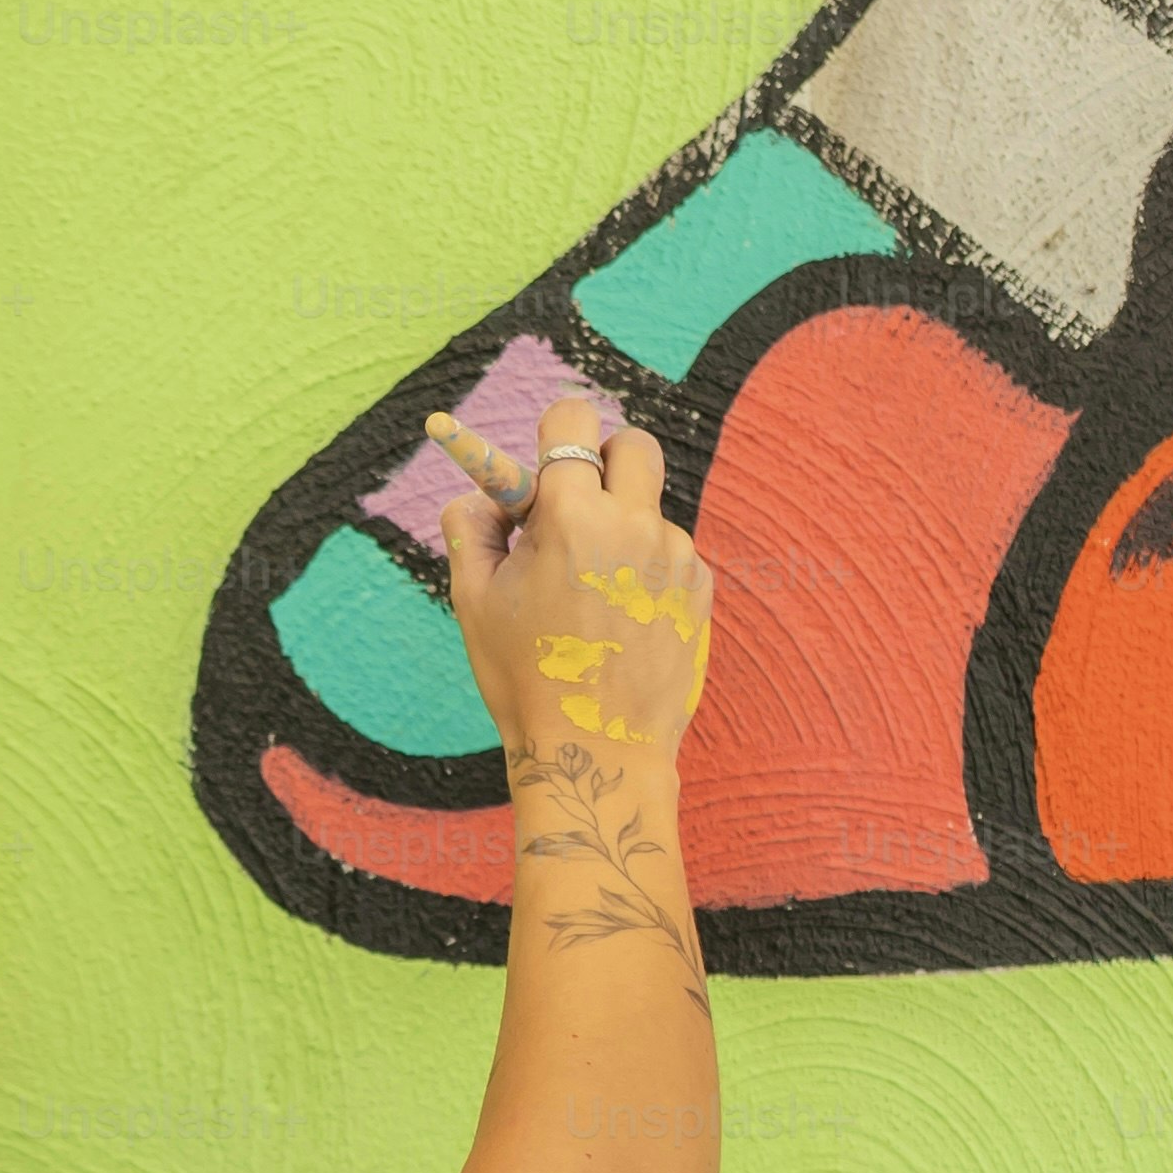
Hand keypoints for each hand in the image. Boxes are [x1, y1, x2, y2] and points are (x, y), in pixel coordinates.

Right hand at [437, 394, 711, 761]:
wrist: (598, 750)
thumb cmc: (525, 677)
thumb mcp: (474, 601)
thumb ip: (471, 529)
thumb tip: (481, 495)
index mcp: (571, 516)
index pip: (575, 421)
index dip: (556, 435)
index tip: (548, 462)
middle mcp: (632, 524)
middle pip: (634, 445)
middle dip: (605, 461)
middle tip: (580, 505)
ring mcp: (676, 556)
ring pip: (651, 507)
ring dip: (623, 526)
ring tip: (592, 593)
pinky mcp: (700, 587)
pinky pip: (671, 553)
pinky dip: (646, 568)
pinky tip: (621, 620)